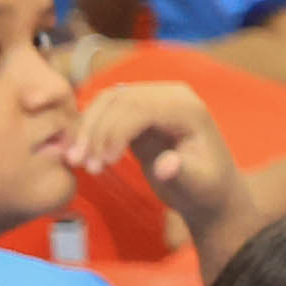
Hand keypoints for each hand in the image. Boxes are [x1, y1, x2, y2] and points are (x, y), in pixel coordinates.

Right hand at [65, 80, 243, 243]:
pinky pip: (106, 110)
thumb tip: (167, 165)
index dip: (116, 131)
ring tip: (77, 162)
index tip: (104, 163)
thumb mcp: (197, 185)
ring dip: (87, 129)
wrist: (207, 189)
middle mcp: (170, 96)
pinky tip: (80, 152)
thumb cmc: (206, 188)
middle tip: (82, 165)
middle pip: (120, 100)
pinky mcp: (137, 110)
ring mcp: (152, 99)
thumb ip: (181, 173)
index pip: (142, 107)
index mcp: (188, 108)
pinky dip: (89, 128)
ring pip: (107, 101)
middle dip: (96, 130)